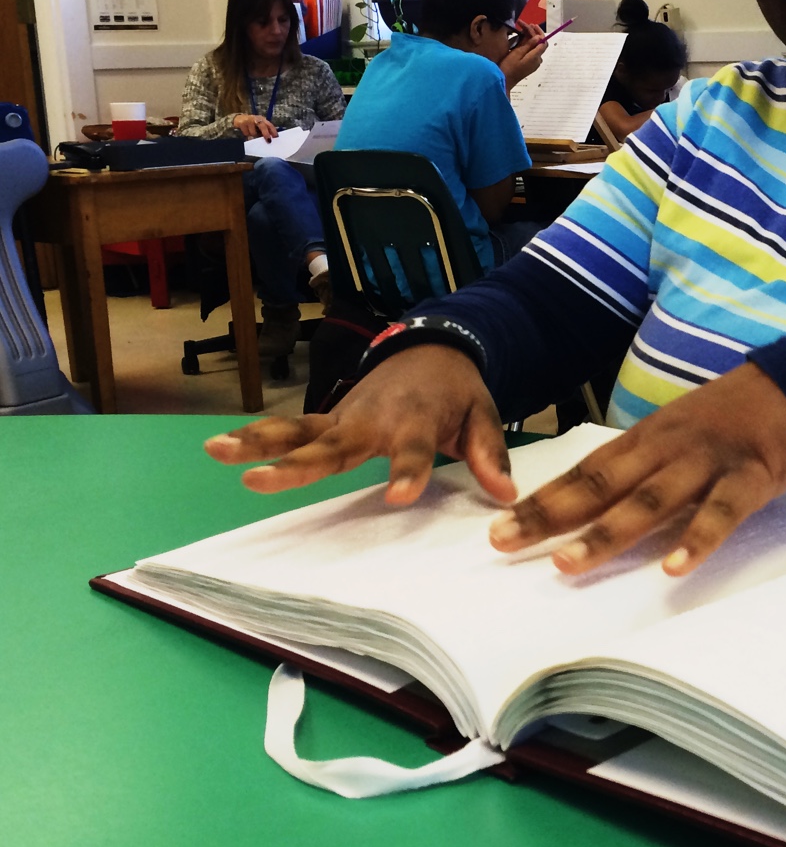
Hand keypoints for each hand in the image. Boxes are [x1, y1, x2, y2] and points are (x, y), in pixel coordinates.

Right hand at [202, 344, 515, 505]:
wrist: (433, 350)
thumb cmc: (457, 393)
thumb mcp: (484, 415)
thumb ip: (490, 454)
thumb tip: (506, 495)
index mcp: (417, 421)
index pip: (413, 450)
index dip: (407, 471)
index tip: (398, 495)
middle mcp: (372, 419)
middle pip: (335, 446)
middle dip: (301, 464)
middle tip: (262, 480)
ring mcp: (344, 418)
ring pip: (297, 432)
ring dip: (257, 443)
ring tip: (217, 452)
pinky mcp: (329, 419)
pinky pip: (290, 429)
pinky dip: (255, 436)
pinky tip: (218, 448)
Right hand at [233, 114, 278, 139]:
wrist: (238, 119)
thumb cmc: (251, 124)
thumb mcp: (258, 126)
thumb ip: (264, 131)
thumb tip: (269, 139)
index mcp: (262, 119)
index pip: (269, 124)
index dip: (273, 131)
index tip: (276, 137)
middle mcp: (256, 119)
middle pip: (263, 126)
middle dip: (266, 134)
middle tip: (268, 141)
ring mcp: (249, 120)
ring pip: (253, 132)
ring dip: (253, 136)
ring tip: (251, 134)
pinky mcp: (242, 123)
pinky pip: (246, 133)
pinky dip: (246, 135)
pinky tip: (246, 131)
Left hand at [488, 363, 785, 576]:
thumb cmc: (737, 416)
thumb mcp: (679, 430)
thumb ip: (643, 464)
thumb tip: (596, 500)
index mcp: (648, 438)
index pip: (585, 472)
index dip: (542, 500)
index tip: (500, 526)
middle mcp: (668, 448)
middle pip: (602, 486)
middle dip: (551, 517)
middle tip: (505, 543)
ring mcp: (708, 462)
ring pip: (651, 501)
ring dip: (608, 533)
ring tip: (570, 564)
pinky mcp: (750, 478)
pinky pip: (721, 512)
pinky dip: (697, 539)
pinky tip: (673, 567)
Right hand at [499, 22, 545, 90]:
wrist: (504, 80)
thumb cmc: (508, 67)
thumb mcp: (517, 53)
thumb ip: (528, 45)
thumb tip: (538, 37)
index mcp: (535, 57)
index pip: (542, 42)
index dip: (539, 32)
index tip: (532, 25)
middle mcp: (537, 60)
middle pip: (539, 44)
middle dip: (533, 32)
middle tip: (523, 24)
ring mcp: (533, 63)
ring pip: (535, 47)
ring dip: (529, 37)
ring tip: (521, 28)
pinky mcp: (529, 64)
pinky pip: (531, 51)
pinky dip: (527, 43)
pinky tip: (521, 38)